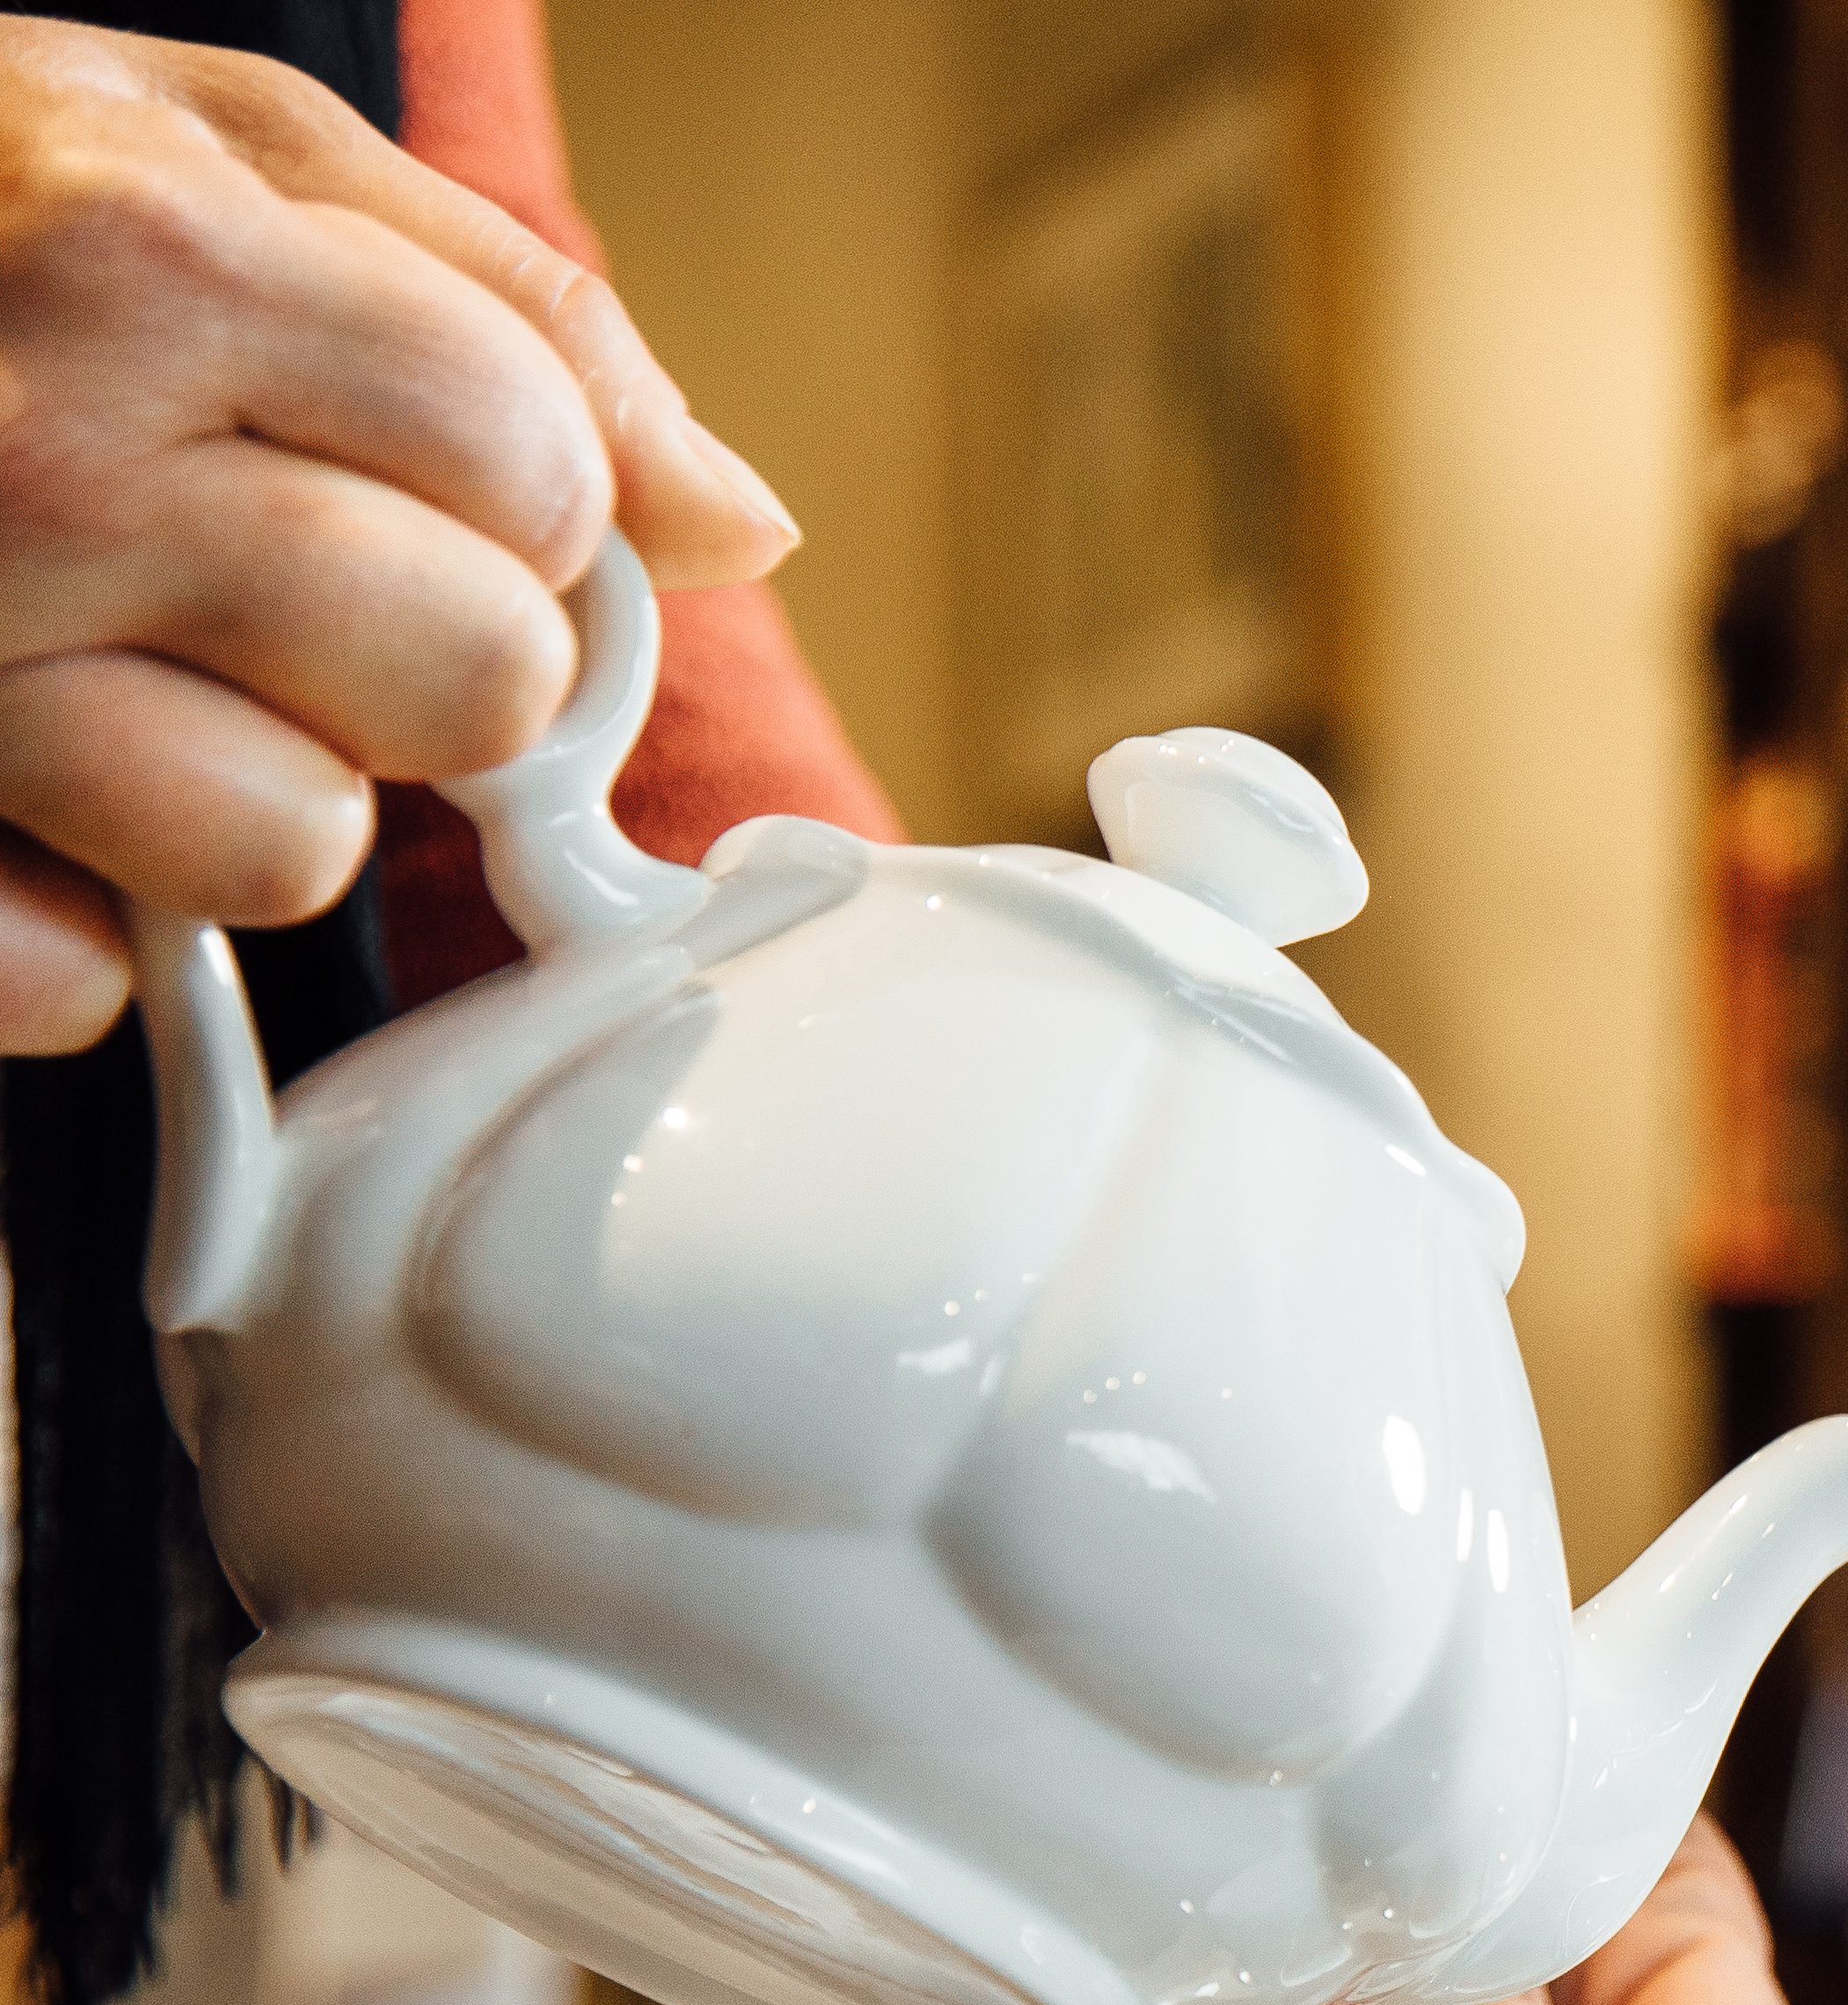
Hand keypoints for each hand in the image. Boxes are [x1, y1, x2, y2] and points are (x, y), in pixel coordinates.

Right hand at [0, 16, 801, 1046]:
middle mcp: (36, 467)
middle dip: (423, 652)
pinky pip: (77, 979)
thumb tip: (735, 521)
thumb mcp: (209, 142)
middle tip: (276, 577)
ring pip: (299, 851)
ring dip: (251, 788)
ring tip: (131, 665)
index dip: (523, 491)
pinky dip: (65, 914)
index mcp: (148, 260)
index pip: (551, 482)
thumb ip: (509, 306)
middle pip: (475, 684)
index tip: (418, 470)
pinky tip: (12, 786)